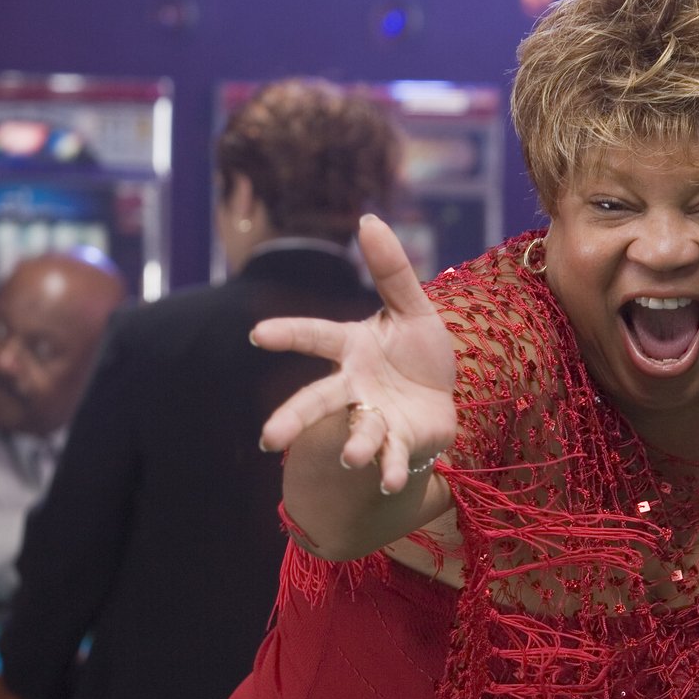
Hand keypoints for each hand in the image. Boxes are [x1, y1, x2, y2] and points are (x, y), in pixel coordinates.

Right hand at [255, 215, 457, 493]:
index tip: (257, 334)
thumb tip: (368, 217)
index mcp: (352, 347)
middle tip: (269, 439)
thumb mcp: (412, 307)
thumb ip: (391, 270)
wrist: (441, 399)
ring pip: (356, 433)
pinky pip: (392, 457)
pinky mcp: (398, 443)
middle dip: (293, 419)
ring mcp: (374, 417)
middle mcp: (354, 386)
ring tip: (352, 457)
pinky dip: (392, 469)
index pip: (316, 336)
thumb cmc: (416, 352)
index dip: (288, 334)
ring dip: (354, 445)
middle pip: (317, 400)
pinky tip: (392, 480)